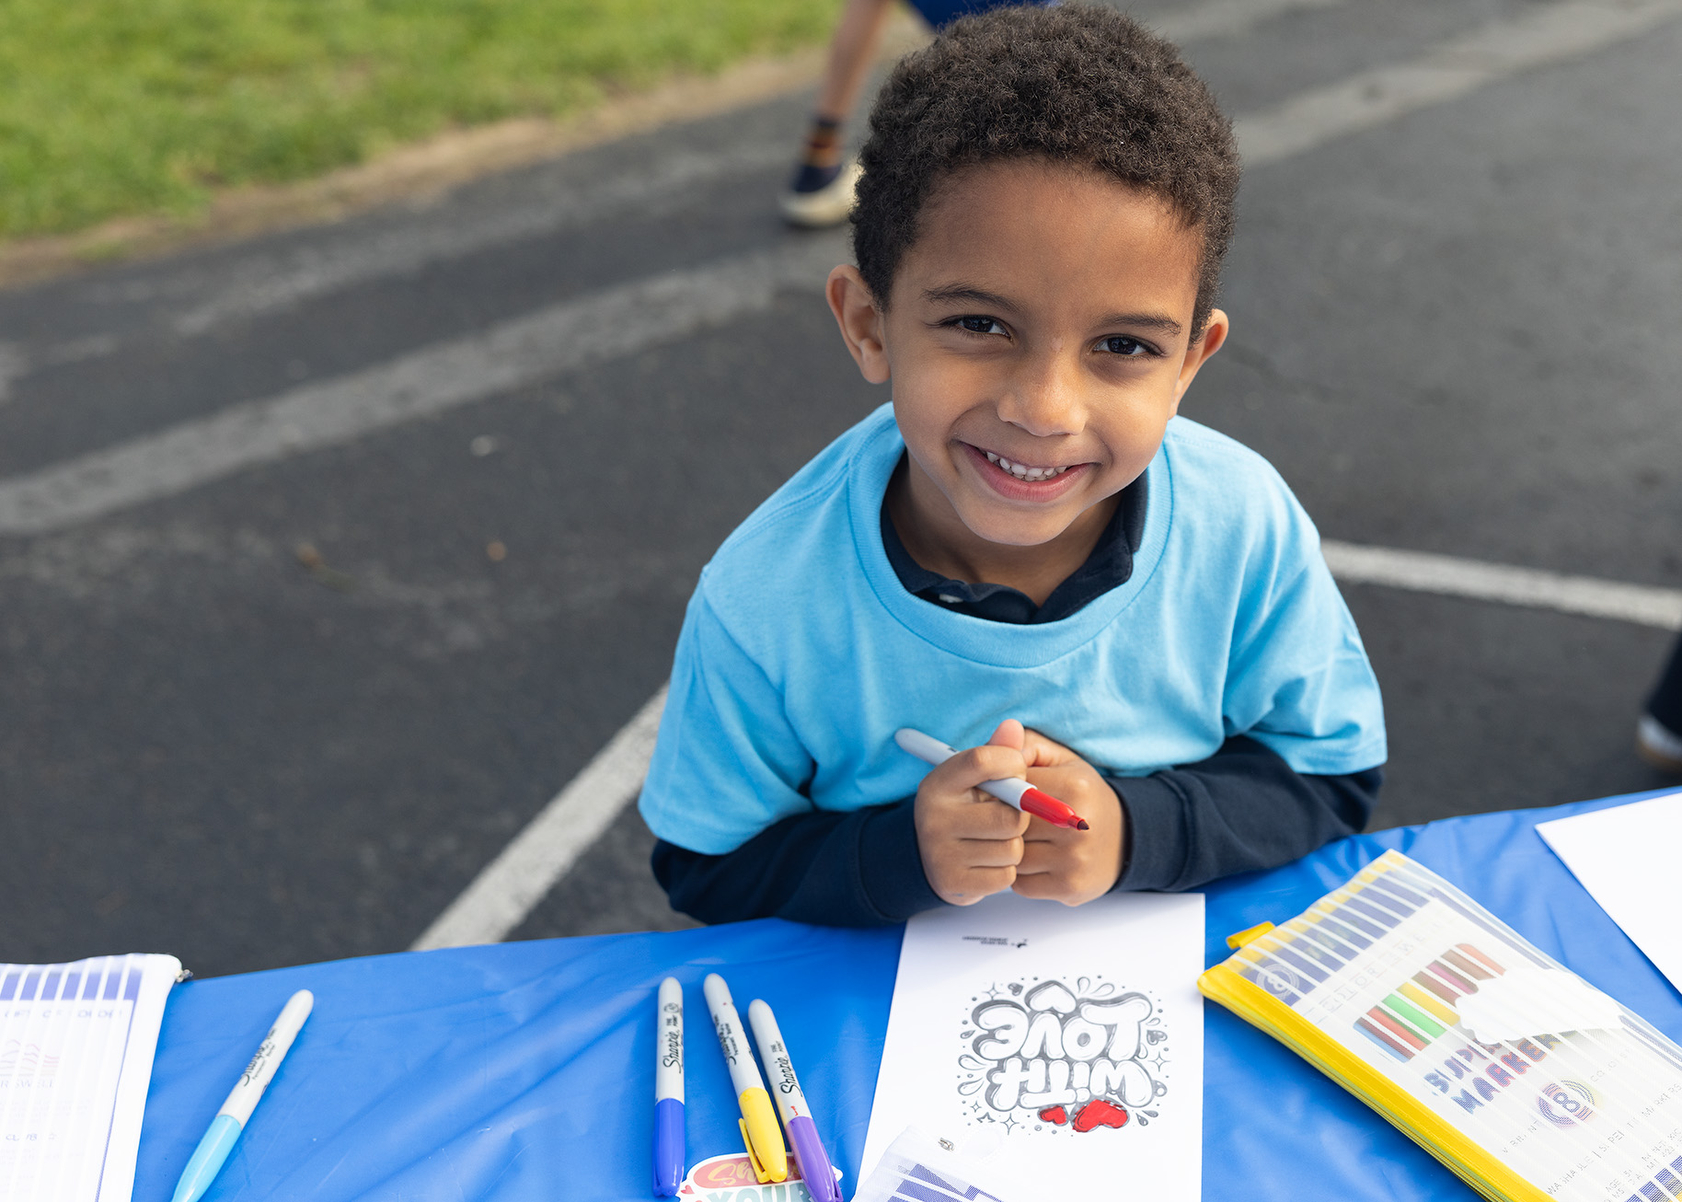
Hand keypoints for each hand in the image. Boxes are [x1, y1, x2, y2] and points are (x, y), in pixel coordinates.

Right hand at [913, 721, 1033, 904]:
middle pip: (1010, 817)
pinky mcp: (955, 883)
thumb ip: (995, 752)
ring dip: (1014, 846)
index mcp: (937, 783)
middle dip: (1019, 818)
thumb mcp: (971, 779)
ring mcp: (941, 853)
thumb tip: (1014, 726)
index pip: (981, 761)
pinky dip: (1006, 870)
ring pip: (1012, 849)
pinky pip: (1007, 876)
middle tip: (1009, 815)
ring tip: (996, 840)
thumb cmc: (962, 810)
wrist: (928, 860)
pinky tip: (990, 862)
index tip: (1017, 770)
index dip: (1011, 763)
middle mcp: (934, 817)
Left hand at [1009, 727, 1126, 905]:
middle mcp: (1076, 826)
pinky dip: (1020, 875)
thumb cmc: (1083, 796)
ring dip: (1008, 851)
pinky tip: (1033, 861)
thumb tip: (998, 741)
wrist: (1126, 839)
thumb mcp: (1063, 761)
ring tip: (1020, 840)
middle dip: (999, 823)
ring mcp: (1074, 860)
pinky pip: (1021, 884)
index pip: (1012, 788)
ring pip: (1012, 857)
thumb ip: (1028, 746)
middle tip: (1000, 820)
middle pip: (1009, 825)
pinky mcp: (1069, 888)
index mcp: (1073, 787)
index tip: (996, 795)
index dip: (997, 792)